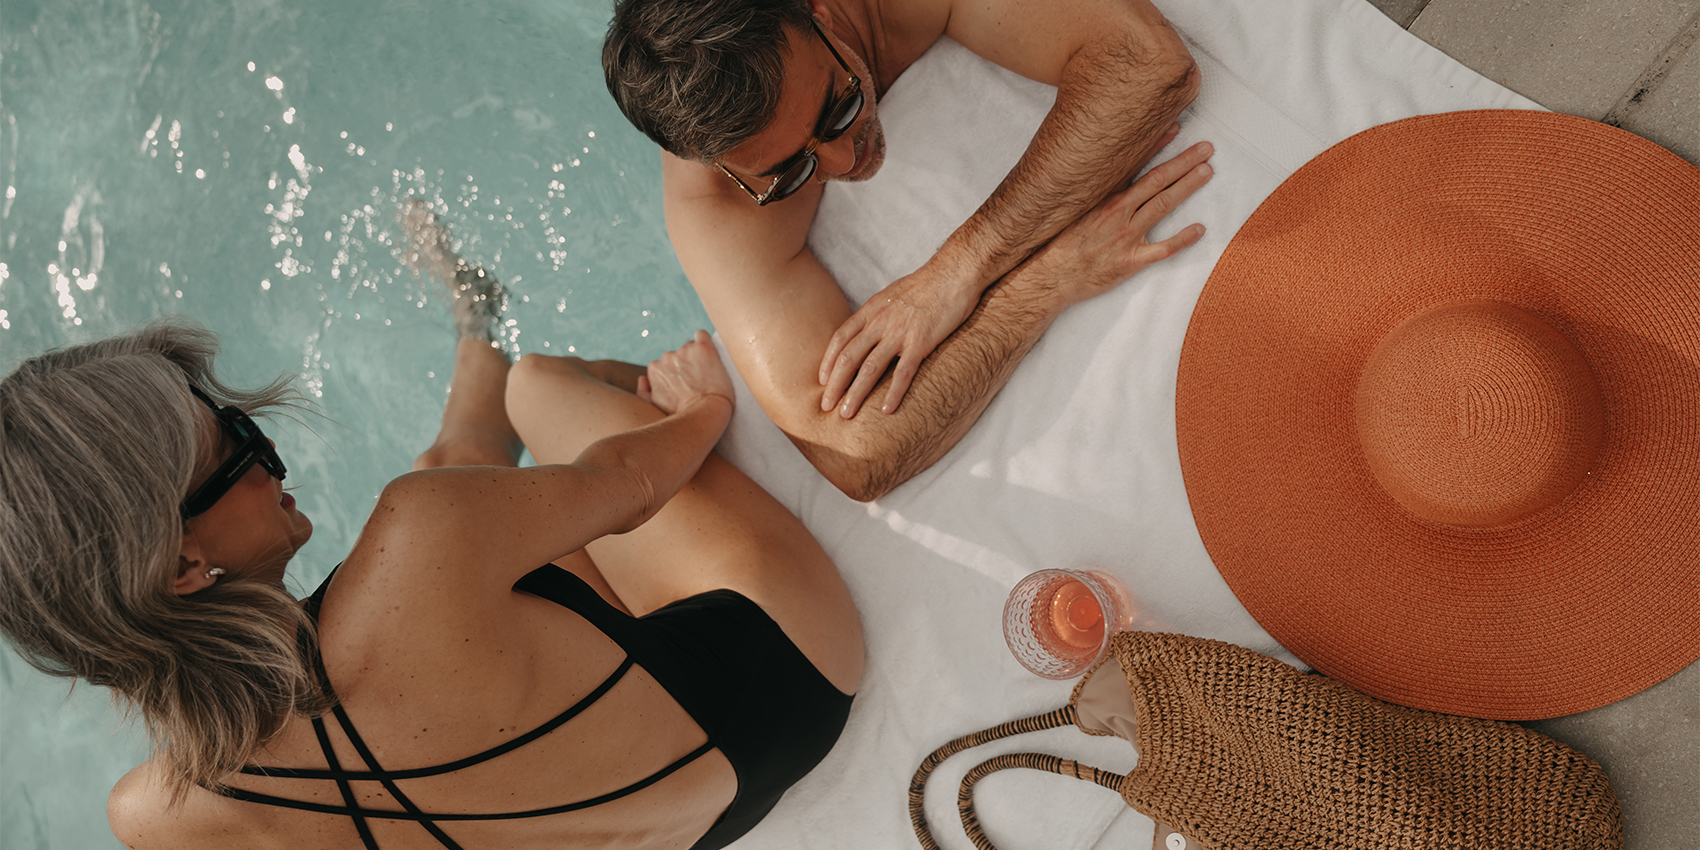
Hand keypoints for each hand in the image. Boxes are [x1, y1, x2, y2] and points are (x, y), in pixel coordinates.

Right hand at [637, 330, 734, 415]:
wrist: (706, 416)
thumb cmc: (682, 416)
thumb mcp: (655, 407)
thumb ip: (644, 393)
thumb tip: (642, 378)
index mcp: (655, 368)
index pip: (667, 363)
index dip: (680, 373)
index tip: (689, 384)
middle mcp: (666, 356)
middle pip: (680, 353)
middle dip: (689, 363)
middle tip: (700, 380)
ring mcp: (684, 350)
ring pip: (692, 346)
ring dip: (698, 356)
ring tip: (708, 374)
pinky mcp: (703, 347)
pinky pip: (702, 336)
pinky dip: (706, 342)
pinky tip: (712, 355)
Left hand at [817, 265, 981, 418]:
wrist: (955, 271)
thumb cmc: (928, 283)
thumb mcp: (893, 294)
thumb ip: (879, 313)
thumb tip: (870, 329)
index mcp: (872, 310)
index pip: (840, 338)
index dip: (828, 361)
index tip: (822, 380)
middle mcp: (880, 322)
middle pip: (848, 358)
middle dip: (834, 385)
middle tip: (826, 406)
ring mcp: (899, 333)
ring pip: (869, 369)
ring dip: (855, 394)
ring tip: (846, 414)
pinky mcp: (921, 342)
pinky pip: (903, 372)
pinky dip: (893, 393)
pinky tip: (886, 409)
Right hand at [1031, 141, 1214, 304]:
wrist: (1047, 277)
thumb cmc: (1058, 245)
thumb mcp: (1071, 210)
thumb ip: (1092, 193)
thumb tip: (1103, 173)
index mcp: (1103, 198)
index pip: (1135, 164)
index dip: (1157, 145)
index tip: (1175, 127)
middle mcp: (1117, 212)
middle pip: (1157, 180)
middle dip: (1183, 161)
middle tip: (1206, 148)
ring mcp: (1125, 236)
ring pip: (1162, 205)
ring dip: (1187, 186)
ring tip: (1207, 171)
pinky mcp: (1129, 261)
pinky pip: (1162, 248)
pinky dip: (1183, 238)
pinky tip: (1199, 229)